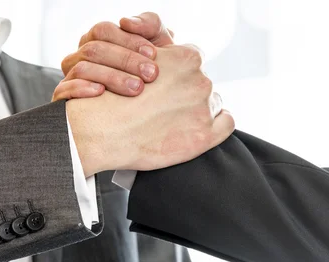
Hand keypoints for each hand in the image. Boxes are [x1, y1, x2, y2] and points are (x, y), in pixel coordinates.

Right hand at [53, 12, 173, 100]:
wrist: (150, 108)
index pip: (104, 31)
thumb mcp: (157, 45)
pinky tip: (101, 92)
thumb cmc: (150, 71)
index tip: (152, 54)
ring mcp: (70, 76)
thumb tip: (126, 22)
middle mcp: (80, 55)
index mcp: (97, 39)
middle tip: (151, 74)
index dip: (128, 40)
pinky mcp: (64, 98)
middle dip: (125, 60)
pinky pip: (64, 90)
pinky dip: (81, 89)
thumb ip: (149, 25)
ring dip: (111, 77)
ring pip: (82, 69)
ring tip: (136, 88)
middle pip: (94, 50)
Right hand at [66, 44, 233, 176]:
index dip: (179, 73)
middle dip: (188, 92)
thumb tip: (166, 64)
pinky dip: (219, 124)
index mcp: (186, 58)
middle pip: (202, 82)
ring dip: (199, 110)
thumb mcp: (134, 60)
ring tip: (175, 121)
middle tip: (166, 107)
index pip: (193, 59)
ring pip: (213, 103)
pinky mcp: (204, 135)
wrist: (102, 131)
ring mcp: (204, 108)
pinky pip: (226, 123)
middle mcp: (200, 80)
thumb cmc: (112, 97)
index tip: (168, 85)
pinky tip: (201, 129)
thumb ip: (160, 58)